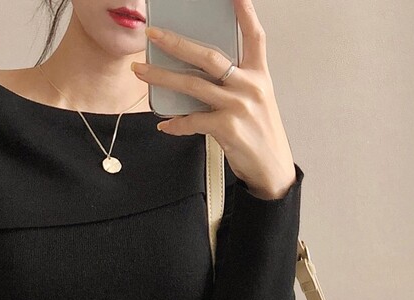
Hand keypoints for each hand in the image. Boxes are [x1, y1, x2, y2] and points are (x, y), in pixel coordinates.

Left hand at [131, 0, 296, 199]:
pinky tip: (165, 123)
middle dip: (176, 43)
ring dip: (162, 77)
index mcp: (259, 75)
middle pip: (209, 56)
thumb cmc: (259, 133)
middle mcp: (250, 86)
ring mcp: (239, 107)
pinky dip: (176, 123)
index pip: (254, 36)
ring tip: (141, 71)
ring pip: (193, 85)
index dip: (245, 11)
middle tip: (152, 34)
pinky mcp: (228, 128)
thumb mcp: (255, 100)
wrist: (272, 169)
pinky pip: (193, 120)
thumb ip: (234, 83)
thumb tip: (197, 71)